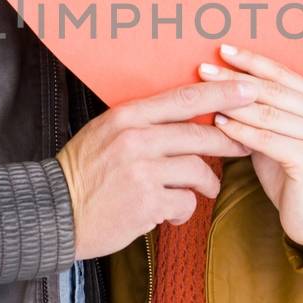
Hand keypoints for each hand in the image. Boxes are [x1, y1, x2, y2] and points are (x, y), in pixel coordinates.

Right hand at [55, 76, 258, 259]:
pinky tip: (173, 212)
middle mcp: (135, 139)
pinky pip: (186, 201)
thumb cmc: (84, 172)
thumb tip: (188, 117)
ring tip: (205, 188)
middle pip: (199, 134)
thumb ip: (144, 122)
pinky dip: (184, 209)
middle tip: (246, 144)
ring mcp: (141, 172)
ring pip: (198, 169)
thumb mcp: (106, 132)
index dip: (221, 93)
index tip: (248, 89)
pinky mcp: (146, 203)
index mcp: (126, 117)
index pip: (183, 99)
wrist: (54, 212)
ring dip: (207, 182)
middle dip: (230, 140)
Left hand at [198, 43, 302, 248]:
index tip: (222, 49)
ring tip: (205, 93)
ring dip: (233, 102)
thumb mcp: (278, 136)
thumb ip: (261, 112)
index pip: (282, 74)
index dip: (252, 61)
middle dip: (234, 78)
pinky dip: (241, 131)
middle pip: (272, 90)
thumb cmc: (291, 175)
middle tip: (204, 69)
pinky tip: (219, 124)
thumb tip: (222, 87)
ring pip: (268, 113)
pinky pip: (267, 139)